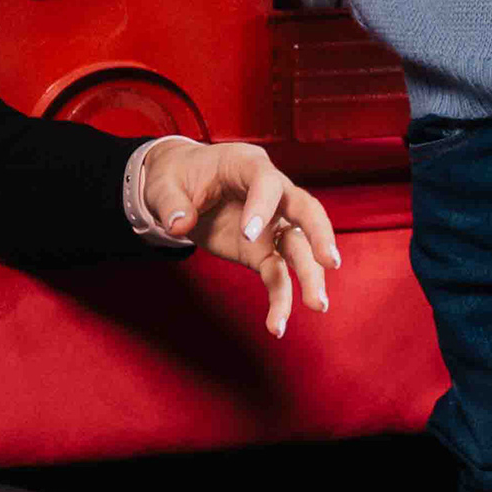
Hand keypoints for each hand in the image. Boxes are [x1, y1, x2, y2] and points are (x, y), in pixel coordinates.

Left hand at [138, 140, 337, 335]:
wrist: (179, 188)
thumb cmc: (176, 177)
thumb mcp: (163, 184)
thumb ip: (171, 203)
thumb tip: (180, 225)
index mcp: (246, 166)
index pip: (266, 182)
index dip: (262, 205)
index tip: (248, 234)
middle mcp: (270, 193)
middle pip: (305, 210)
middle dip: (319, 234)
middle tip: (328, 261)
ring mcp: (271, 224)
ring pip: (300, 247)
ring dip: (311, 275)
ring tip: (318, 305)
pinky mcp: (263, 251)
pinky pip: (278, 274)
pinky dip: (280, 299)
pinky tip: (277, 326)